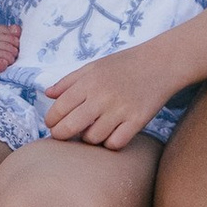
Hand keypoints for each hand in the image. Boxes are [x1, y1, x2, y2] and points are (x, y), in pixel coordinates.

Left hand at [40, 42, 174, 150]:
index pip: (59, 108)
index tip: (51, 124)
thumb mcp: (93, 66)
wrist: (159, 63)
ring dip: (88, 139)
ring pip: (92, 139)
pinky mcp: (137, 121)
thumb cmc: (123, 64)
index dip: (51, 120)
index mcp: (88, 81)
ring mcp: (120, 110)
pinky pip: (115, 144)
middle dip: (61, 135)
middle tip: (61, 136)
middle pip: (70, 127)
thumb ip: (68, 81)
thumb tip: (47, 94)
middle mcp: (102, 96)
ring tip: (89, 131)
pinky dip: (109, 143)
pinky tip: (109, 135)